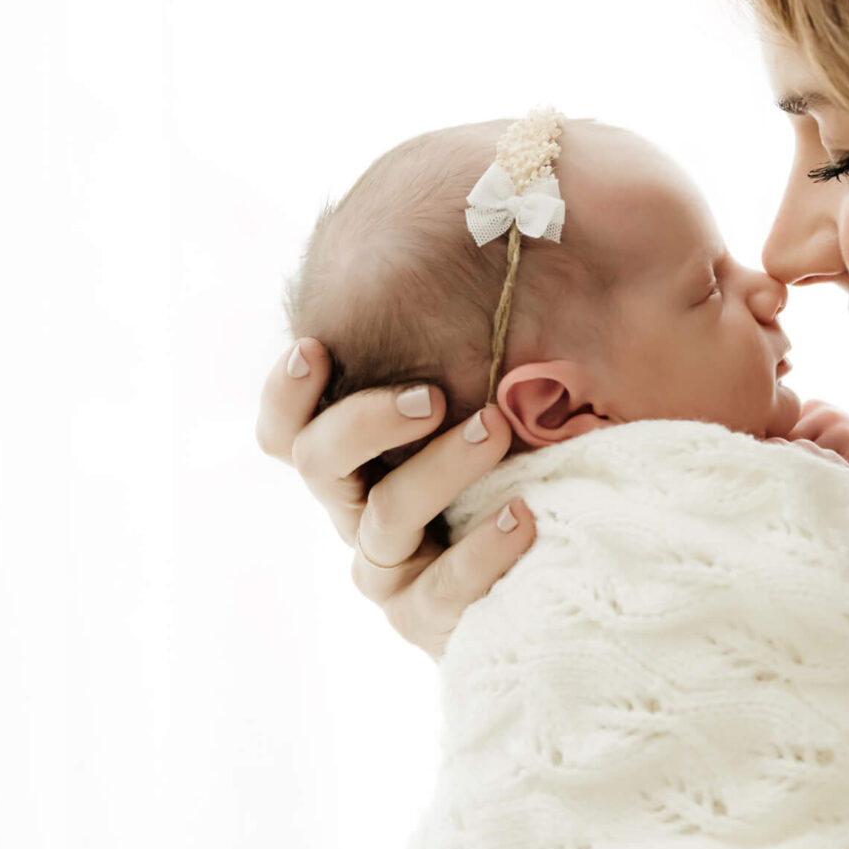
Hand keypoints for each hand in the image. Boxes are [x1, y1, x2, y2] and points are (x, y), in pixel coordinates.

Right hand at [255, 339, 537, 658]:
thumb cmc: (524, 455)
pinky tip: (523, 515)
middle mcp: (355, 511)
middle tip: (429, 394)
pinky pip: (440, 589)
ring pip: (384, 517)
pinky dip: (480, 550)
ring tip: (496, 430)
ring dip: (438, 468)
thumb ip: (475, 333)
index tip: (319, 347)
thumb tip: (485, 228)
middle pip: (320, 464)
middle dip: (367, 420)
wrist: (562, 565)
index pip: (286, 427)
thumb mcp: (501, 389)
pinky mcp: (429, 620)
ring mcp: (388, 570)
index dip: (287, 390)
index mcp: (352, 458)